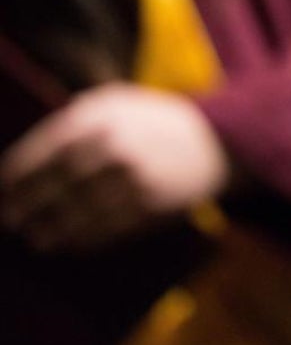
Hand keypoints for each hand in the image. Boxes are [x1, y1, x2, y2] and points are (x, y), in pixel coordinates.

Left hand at [0, 82, 229, 251]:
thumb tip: (31, 156)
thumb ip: (75, 119)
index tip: (4, 189)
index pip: (45, 151)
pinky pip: (108, 227)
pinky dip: (84, 239)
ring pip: (79, 211)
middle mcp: (114, 147)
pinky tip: (71, 243)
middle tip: (11, 219)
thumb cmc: (155, 121)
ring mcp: (133, 178)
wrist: (214, 141)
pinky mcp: (150, 205)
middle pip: (57, 184)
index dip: (18, 175)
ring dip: (53, 228)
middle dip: (29, 205)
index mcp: (100, 118)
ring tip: (37, 238)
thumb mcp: (116, 101)